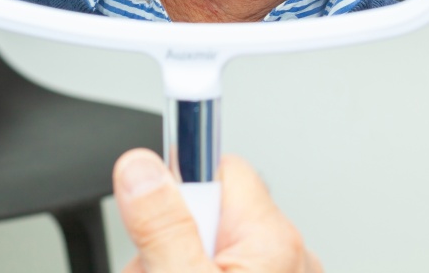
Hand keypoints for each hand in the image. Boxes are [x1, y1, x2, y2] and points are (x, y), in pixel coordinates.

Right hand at [113, 148, 322, 272]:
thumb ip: (161, 227)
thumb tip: (140, 167)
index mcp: (274, 240)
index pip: (219, 166)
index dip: (178, 185)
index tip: (145, 183)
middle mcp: (287, 255)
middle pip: (209, 208)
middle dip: (169, 236)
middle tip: (152, 269)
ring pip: (209, 243)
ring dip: (176, 260)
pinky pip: (221, 264)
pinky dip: (194, 271)